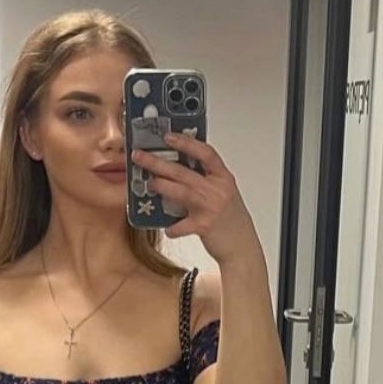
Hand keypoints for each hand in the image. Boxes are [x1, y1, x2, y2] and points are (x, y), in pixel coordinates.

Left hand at [131, 131, 257, 261]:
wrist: (242, 246)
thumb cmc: (231, 220)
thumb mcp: (224, 192)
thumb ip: (206, 179)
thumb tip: (179, 169)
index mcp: (223, 178)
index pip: (204, 153)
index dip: (186, 142)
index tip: (167, 137)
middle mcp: (217, 190)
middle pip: (183, 171)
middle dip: (157, 162)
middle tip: (139, 156)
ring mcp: (210, 207)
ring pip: (180, 191)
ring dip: (161, 186)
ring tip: (149, 183)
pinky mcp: (203, 226)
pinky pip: (180, 225)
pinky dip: (171, 227)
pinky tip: (167, 228)